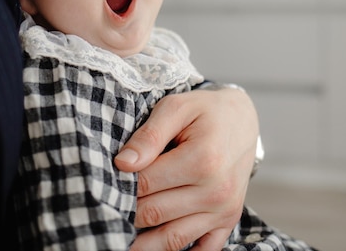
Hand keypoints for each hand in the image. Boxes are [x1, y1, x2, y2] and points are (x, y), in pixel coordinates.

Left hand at [114, 87, 258, 250]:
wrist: (243, 120)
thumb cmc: (205, 111)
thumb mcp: (177, 108)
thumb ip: (149, 135)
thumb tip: (123, 163)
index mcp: (203, 160)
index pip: (145, 184)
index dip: (118, 184)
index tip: (103, 180)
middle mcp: (217, 191)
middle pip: (154, 213)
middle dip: (124, 210)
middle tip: (102, 207)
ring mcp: (224, 210)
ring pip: (171, 240)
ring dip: (141, 242)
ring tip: (117, 234)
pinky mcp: (228, 221)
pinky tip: (152, 247)